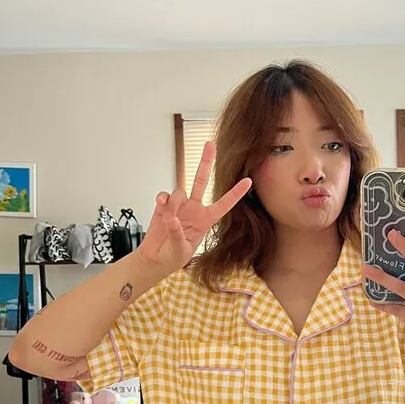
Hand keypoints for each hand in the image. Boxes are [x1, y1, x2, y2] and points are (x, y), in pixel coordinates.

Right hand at [138, 140, 251, 275]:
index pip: (224, 203)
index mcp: (206, 219)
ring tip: (169, 217)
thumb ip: (178, 234)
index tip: (248, 181)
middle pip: (201, 180)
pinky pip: (165, 196)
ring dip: (175, 202)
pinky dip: (162, 199)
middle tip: (211, 145)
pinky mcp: (163, 206)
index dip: (236, 193)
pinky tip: (160, 204)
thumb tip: (173, 219)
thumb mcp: (181, 250)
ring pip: (180, 191)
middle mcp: (194, 208)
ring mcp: (179, 206)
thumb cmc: (174, 256)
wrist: (156, 258)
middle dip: (206, 162)